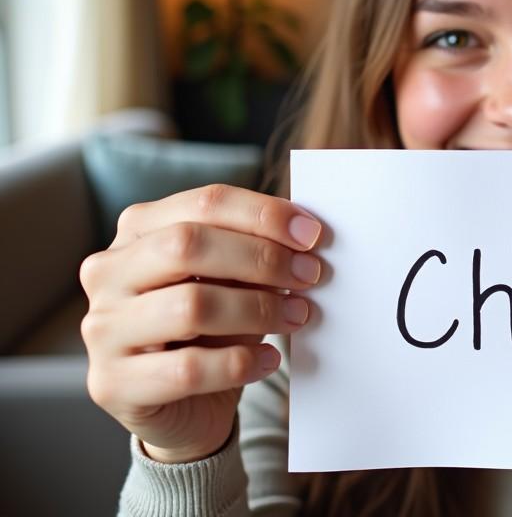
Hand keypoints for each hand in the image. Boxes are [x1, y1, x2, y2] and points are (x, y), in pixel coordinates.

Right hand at [80, 184, 322, 463]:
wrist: (182, 406)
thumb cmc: (210, 328)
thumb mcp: (232, 280)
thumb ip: (254, 252)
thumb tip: (304, 237)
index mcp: (138, 230)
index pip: (203, 203)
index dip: (263, 214)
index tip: (311, 233)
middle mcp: (108, 272)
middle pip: (187, 245)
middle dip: (261, 258)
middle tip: (309, 275)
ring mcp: (102, 328)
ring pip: (190, 306)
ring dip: (258, 310)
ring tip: (296, 316)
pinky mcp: (112, 383)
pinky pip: (188, 369)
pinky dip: (241, 363)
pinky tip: (268, 360)